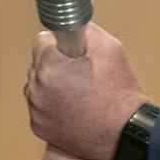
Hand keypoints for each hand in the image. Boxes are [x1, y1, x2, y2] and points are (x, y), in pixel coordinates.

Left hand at [26, 24, 145, 159]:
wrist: (124, 133)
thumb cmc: (118, 91)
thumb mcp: (109, 47)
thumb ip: (84, 30)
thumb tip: (70, 26)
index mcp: (48, 65)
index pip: (42, 40)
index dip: (61, 45)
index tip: (74, 55)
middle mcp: (35, 88)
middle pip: (38, 63)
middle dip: (55, 65)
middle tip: (80, 75)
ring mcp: (36, 110)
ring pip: (38, 85)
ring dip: (52, 86)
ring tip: (79, 94)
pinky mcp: (38, 127)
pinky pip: (40, 107)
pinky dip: (53, 106)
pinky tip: (74, 109)